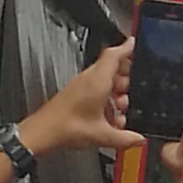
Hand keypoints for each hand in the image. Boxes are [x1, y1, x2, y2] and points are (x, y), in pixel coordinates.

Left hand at [30, 43, 137, 157]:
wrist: (43, 132)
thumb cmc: (67, 127)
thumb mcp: (103, 135)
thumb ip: (125, 138)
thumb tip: (138, 139)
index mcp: (98, 81)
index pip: (114, 55)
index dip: (126, 48)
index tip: (134, 43)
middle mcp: (89, 79)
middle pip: (112, 68)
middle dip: (125, 79)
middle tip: (131, 92)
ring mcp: (81, 85)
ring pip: (104, 79)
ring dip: (115, 91)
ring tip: (120, 108)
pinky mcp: (75, 93)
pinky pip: (95, 89)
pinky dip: (105, 98)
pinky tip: (107, 116)